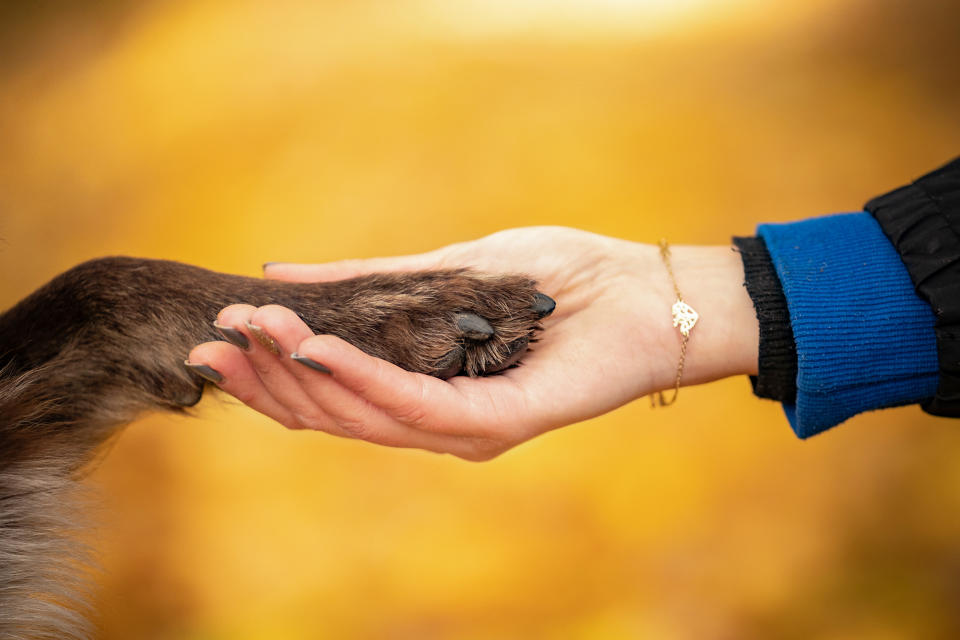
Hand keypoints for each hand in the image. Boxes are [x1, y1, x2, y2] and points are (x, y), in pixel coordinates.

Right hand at [188, 227, 757, 459]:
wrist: (647, 291)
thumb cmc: (560, 278)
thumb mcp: (444, 270)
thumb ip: (367, 280)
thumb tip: (278, 274)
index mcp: (423, 388)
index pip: (331, 392)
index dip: (271, 367)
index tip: (220, 329)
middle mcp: (437, 421)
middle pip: (333, 415)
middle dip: (268, 377)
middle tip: (215, 336)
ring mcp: (466, 430)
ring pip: (362, 418)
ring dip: (302, 375)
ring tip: (254, 331)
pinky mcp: (496, 426)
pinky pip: (416, 407)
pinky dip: (363, 379)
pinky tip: (321, 348)